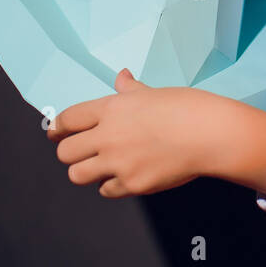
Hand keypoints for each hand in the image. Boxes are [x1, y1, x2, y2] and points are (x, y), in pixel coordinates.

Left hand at [45, 68, 202, 197]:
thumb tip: (121, 76)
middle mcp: (108, 136)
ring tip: (100, 167)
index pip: (67, 120)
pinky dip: (111, 185)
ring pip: (77, 175)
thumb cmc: (186, 107)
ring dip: (86, 172)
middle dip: (71, 152)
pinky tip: (123, 176)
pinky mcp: (132, 185)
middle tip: (82, 153)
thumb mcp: (154, 92)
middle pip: (65, 152)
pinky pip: (106, 190)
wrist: (210, 134)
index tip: (55, 134)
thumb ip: (130, 89)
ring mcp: (119, 163)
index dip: (56, 128)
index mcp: (111, 109)